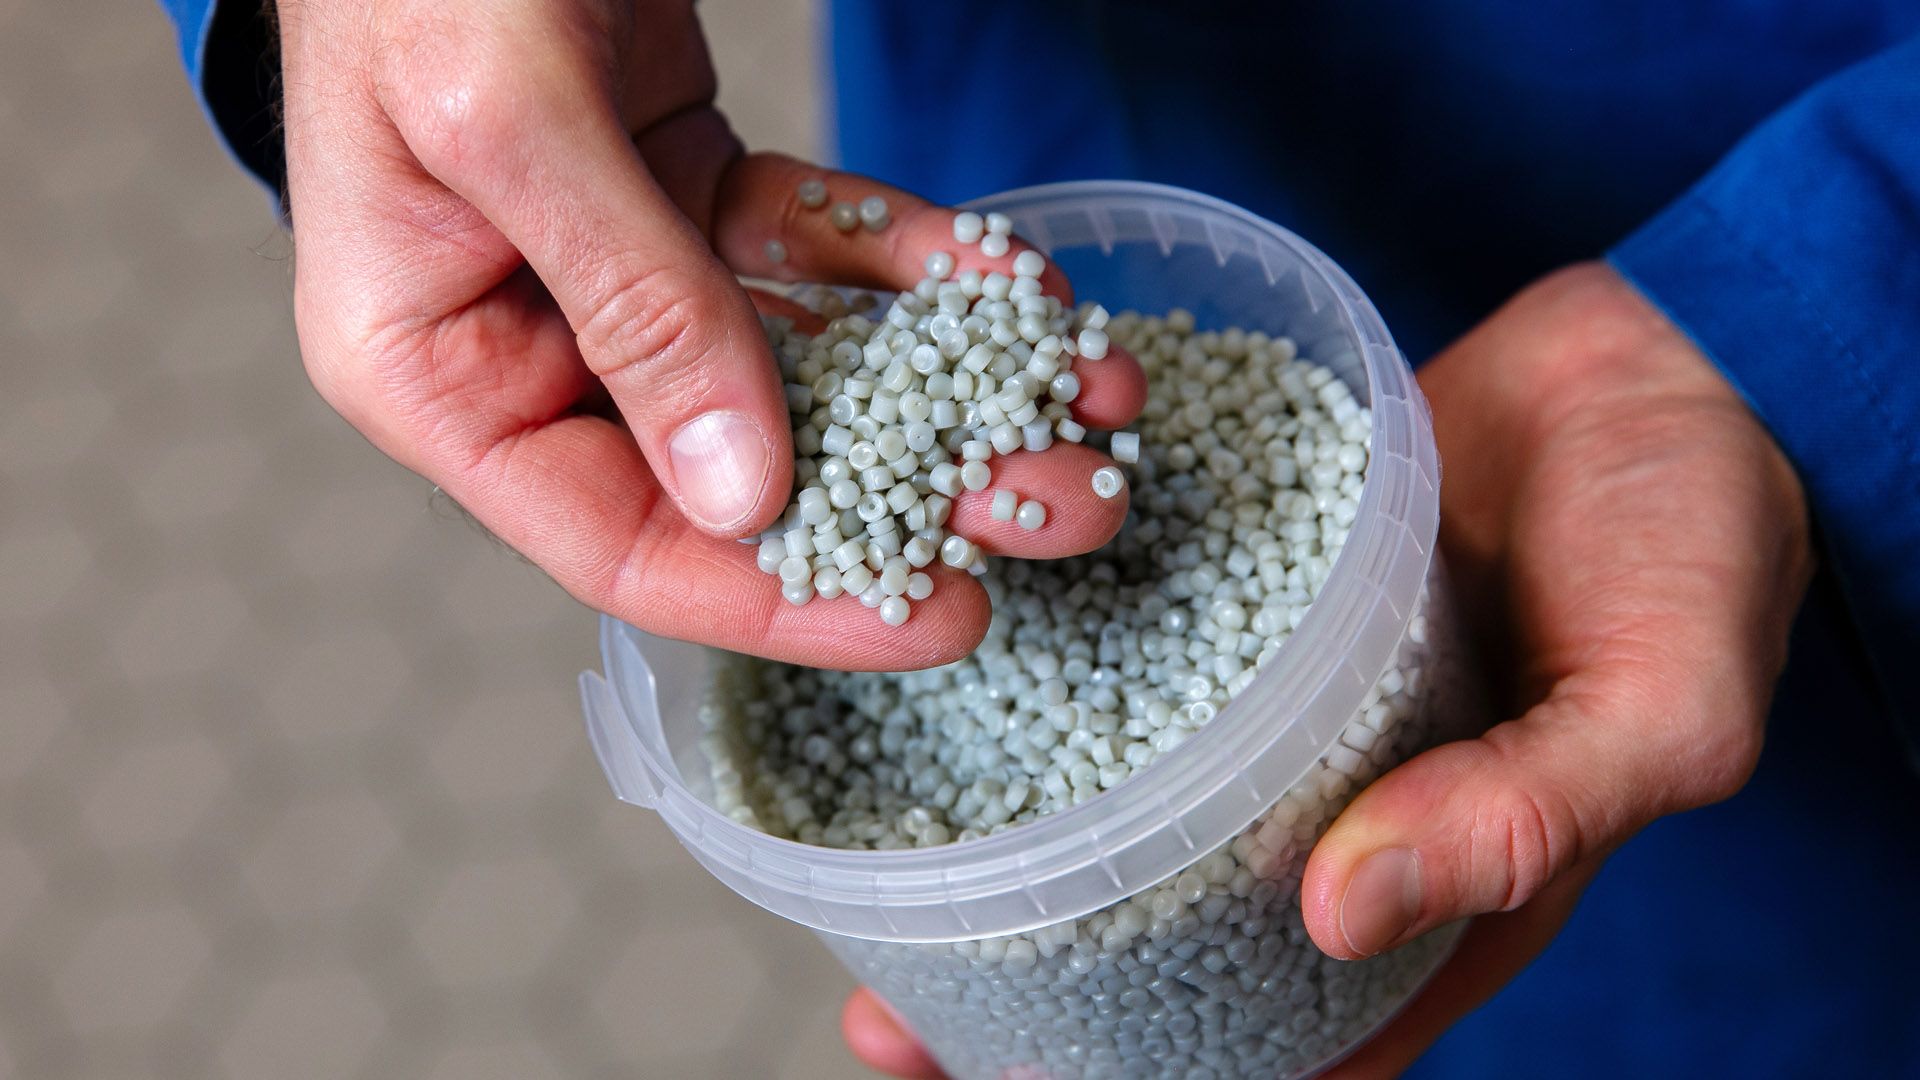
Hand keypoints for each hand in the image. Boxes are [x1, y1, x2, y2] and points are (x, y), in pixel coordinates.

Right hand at [277, 0, 1144, 669]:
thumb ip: (630, 303)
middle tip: (1066, 504)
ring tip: (1087, 400)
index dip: (784, 597)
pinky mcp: (685, 192)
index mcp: (438, 374)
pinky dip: (911, 264)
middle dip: (916, 491)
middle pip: (738, 469)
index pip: (620, 540)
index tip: (937, 615)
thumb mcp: (510, 121)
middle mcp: (529, 344)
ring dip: (948, 385)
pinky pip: (815, 250)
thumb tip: (741, 490)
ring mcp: (616, 270)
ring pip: (803, 363)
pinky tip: (1013, 285)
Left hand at [840, 263, 1811, 1075]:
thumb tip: (1347, 925)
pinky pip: (1124, 649)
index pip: (1284, 1034)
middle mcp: (1329, 803)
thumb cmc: (1703, 544)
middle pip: (1161, 933)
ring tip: (864, 865)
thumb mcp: (1659, 702)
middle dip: (1027, 985)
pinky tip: (937, 676)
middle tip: (888, 1012)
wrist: (1670, 361)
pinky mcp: (1239, 585)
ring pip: (1116, 794)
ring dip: (1000, 837)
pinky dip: (1037, 675)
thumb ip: (1526, 816)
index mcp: (1432, 880)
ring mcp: (1273, 697)